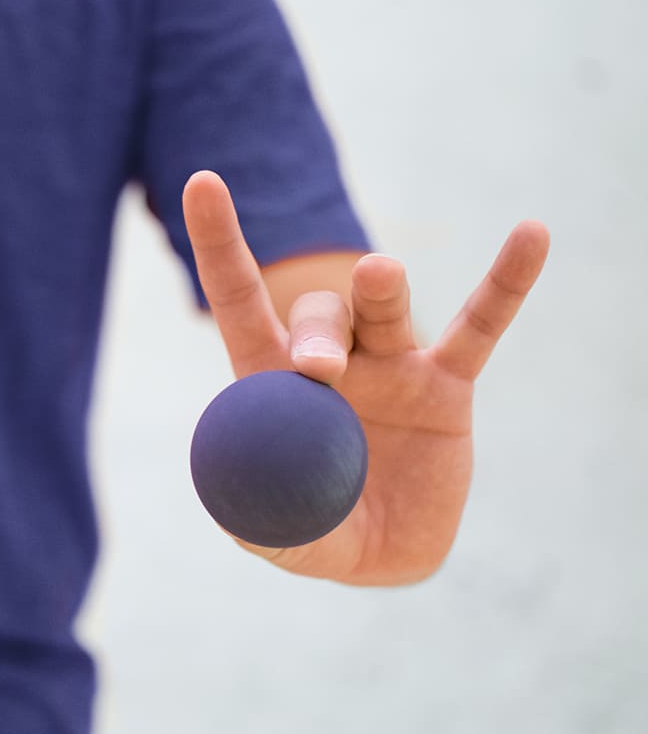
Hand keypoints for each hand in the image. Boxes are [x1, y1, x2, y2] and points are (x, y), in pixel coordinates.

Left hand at [182, 171, 549, 584]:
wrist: (382, 552)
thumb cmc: (314, 529)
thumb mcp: (282, 534)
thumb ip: (264, 520)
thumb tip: (249, 507)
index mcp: (272, 382)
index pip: (238, 300)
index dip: (221, 244)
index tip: (202, 181)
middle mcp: (330, 361)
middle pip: (318, 318)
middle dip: (316, 335)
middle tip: (321, 369)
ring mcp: (390, 366)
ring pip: (382, 313)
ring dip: (380, 291)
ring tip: (379, 272)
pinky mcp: (446, 387)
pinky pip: (478, 328)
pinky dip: (505, 284)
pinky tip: (531, 234)